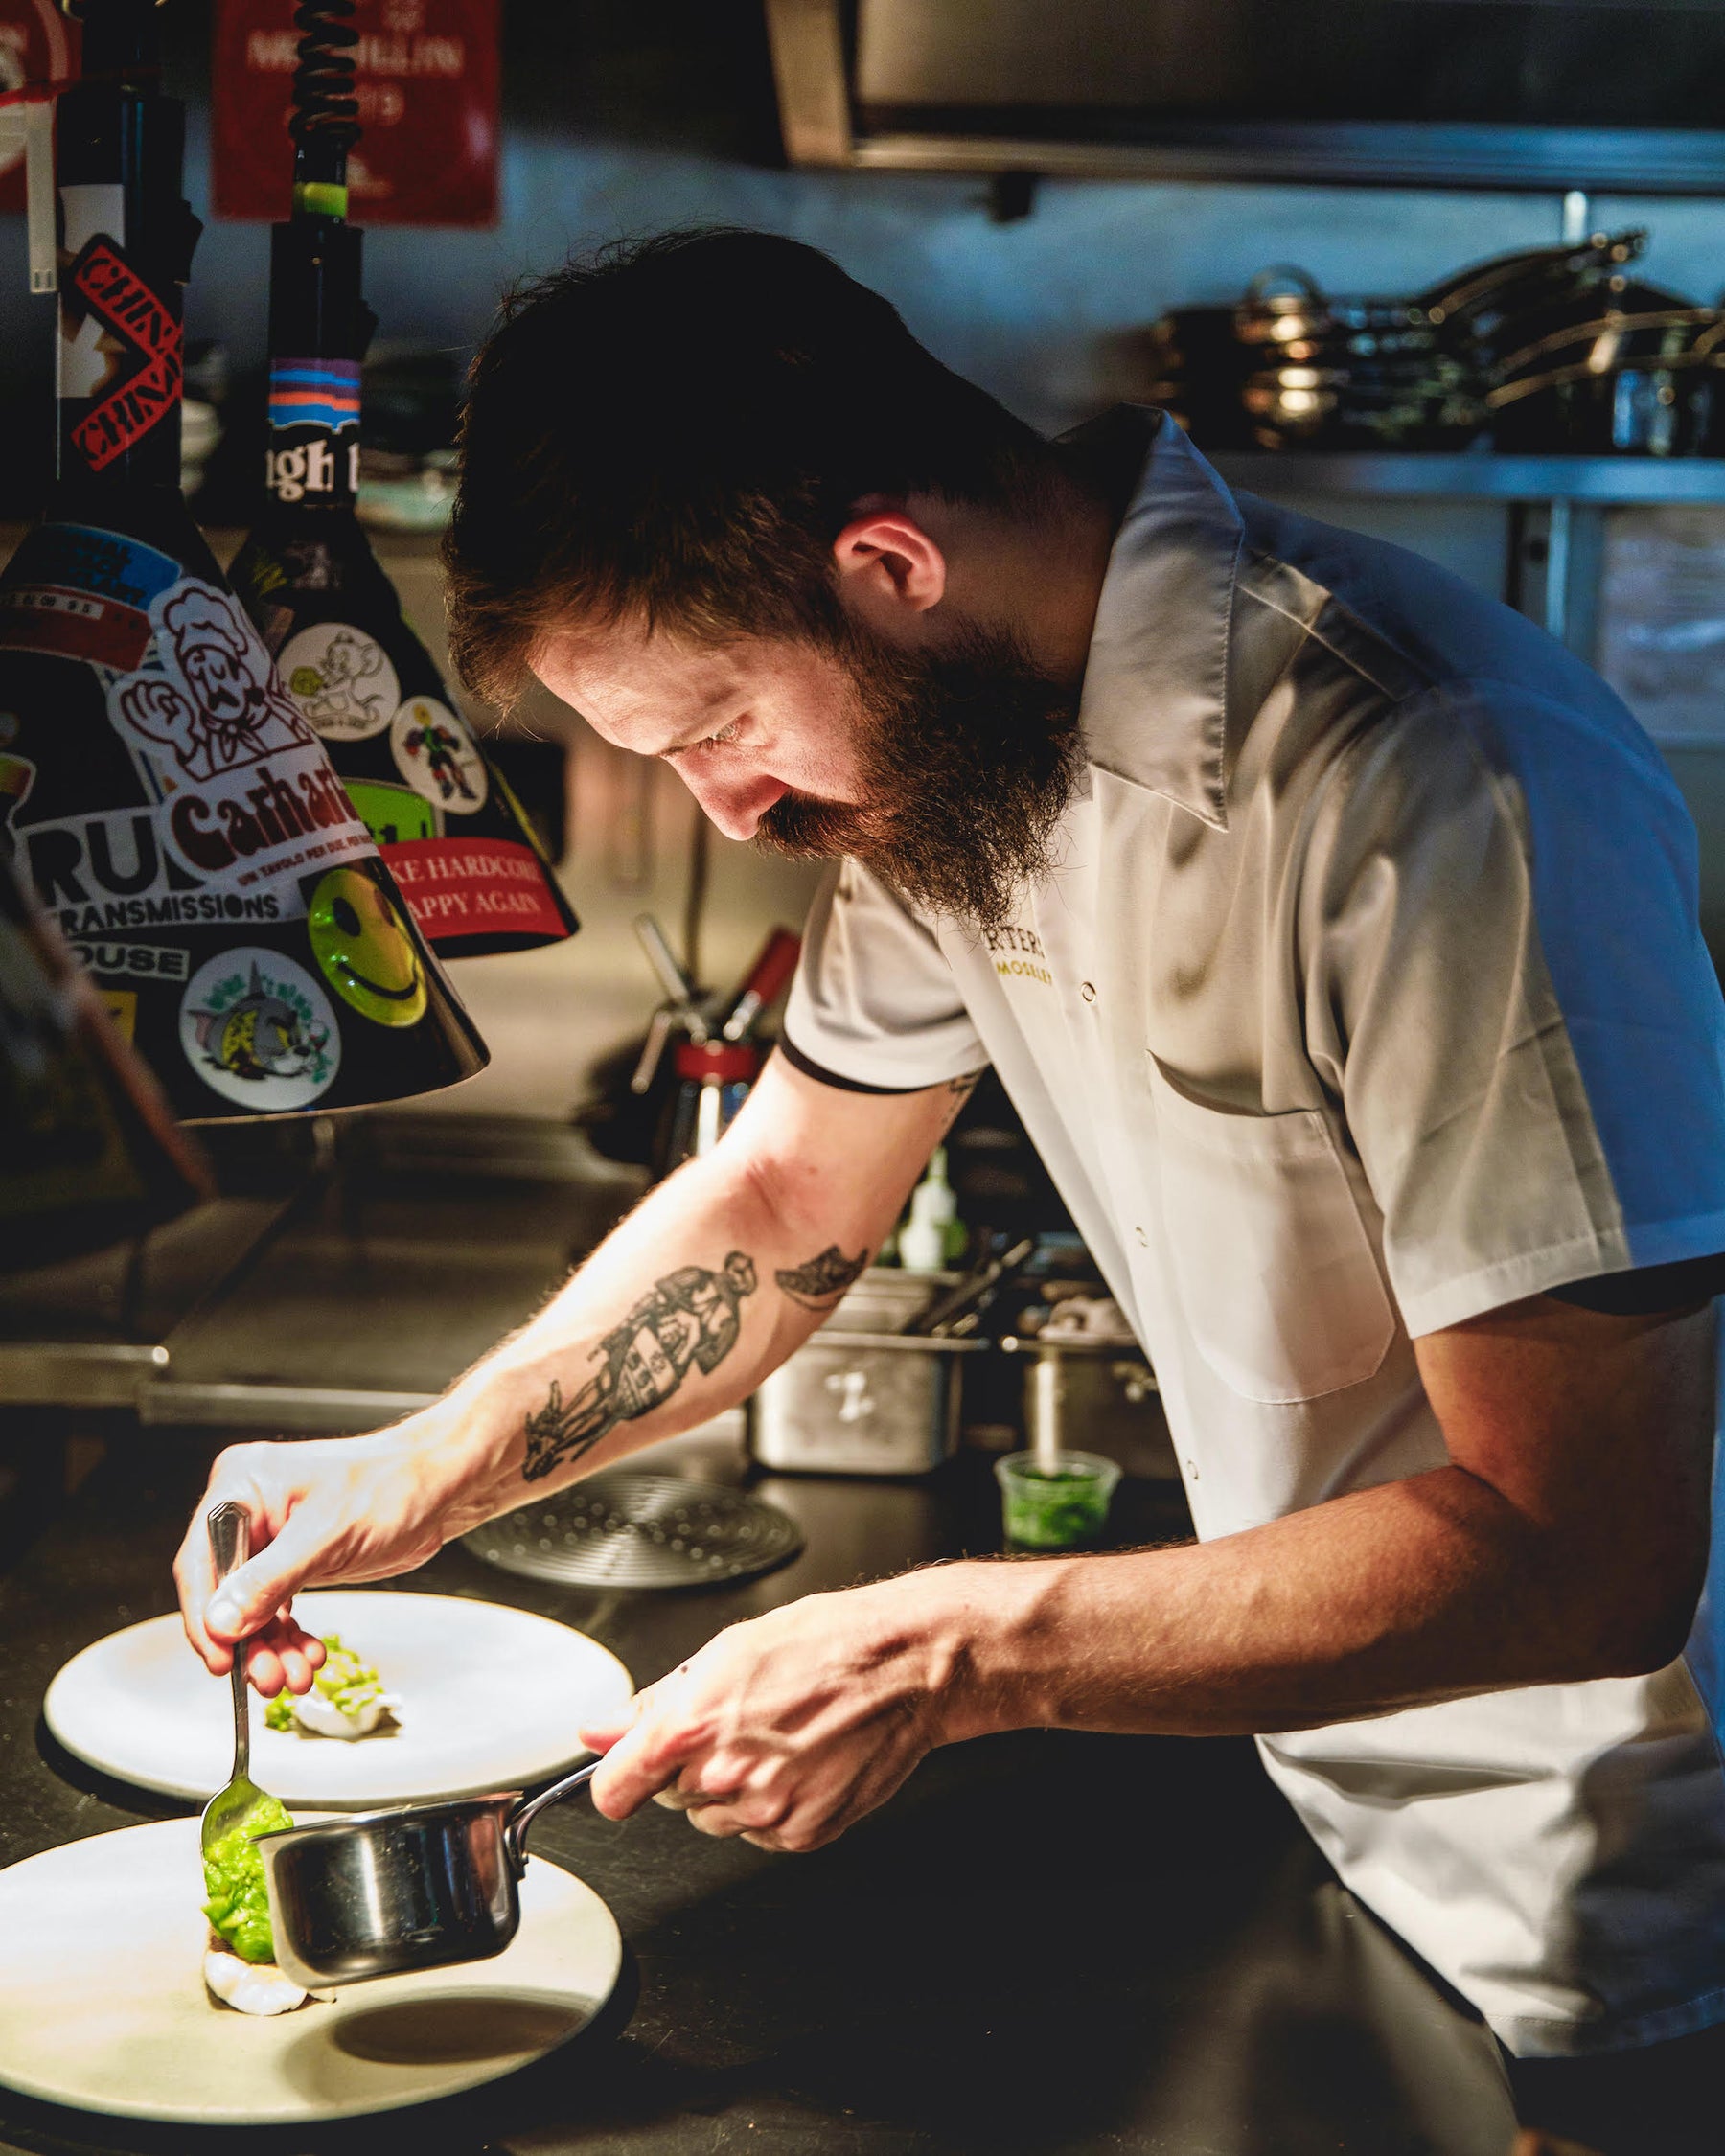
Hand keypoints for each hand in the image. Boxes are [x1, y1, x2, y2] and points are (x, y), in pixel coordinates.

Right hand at [173, 1417, 477, 1696]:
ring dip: (270, 1648)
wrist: (440, 1487)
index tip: (221, 1659)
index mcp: (242, 1485)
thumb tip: (221, 1620)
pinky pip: (276, 1609)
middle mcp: (250, 1511)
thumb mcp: (326, 1536)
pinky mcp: (295, 1561)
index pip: (202, 1560)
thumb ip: (269, 1580)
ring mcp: (272, 1539)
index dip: (206, 1616)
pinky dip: (289, 1637)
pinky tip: (307, 1656)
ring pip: (251, 1608)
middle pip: (224, 1591)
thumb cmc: (393, 1484)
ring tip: (294, 1676)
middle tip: (267, 1678)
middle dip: (247, 1641)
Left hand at [580, 1573, 975, 1851]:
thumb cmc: (826, 1644)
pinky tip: (803, 1763)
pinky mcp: (804, 1834)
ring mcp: (766, 1811)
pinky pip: (762, 1834)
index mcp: (693, 1724)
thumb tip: (601, 1731)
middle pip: (671, 1798)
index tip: (627, 1775)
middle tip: (741, 1724)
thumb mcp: (727, 1651)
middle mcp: (725, 1775)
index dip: (619, 1780)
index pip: (614, 1789)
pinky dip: (776, 1806)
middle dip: (692, 1767)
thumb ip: (653, 1703)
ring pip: (716, 1819)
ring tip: (780, 1739)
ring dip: (734, 1790)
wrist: (905, 1666)